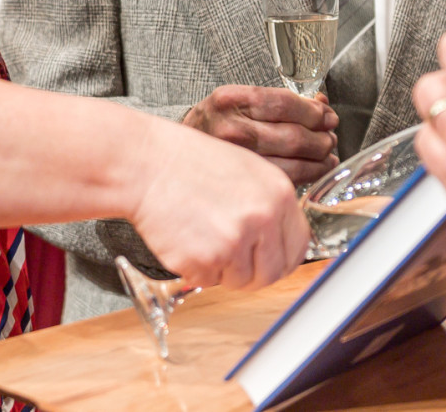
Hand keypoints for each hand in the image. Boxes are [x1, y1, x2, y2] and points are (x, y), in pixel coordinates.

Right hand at [130, 119, 310, 289]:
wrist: (147, 164)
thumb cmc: (189, 163)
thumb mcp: (247, 171)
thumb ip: (269, 206)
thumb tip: (280, 241)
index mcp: (279, 194)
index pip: (298, 247)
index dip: (281, 257)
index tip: (267, 259)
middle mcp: (264, 218)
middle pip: (272, 273)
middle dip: (252, 272)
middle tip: (230, 256)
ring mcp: (236, 241)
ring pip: (241, 281)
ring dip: (222, 270)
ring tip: (202, 235)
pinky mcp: (207, 260)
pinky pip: (209, 282)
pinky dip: (196, 269)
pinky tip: (186, 238)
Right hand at [183, 84, 338, 183]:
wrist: (158, 161)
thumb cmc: (204, 132)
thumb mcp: (233, 103)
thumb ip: (276, 103)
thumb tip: (321, 105)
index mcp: (229, 101)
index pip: (285, 103)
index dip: (313, 111)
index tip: (326, 116)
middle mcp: (229, 129)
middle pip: (293, 136)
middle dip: (321, 139)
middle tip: (330, 139)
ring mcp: (232, 163)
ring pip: (292, 165)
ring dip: (318, 161)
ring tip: (326, 157)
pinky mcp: (236, 189)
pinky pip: (282, 185)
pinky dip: (305, 179)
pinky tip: (312, 173)